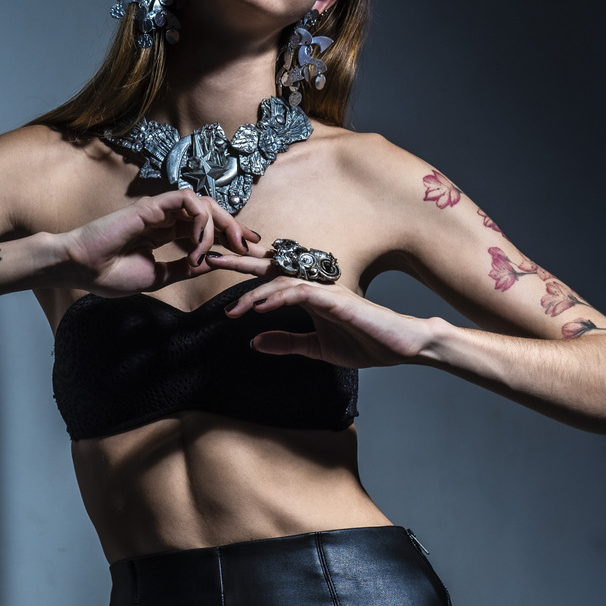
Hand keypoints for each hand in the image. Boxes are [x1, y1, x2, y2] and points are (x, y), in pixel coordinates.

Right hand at [56, 192, 264, 297]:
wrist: (82, 268)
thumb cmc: (109, 274)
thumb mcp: (158, 277)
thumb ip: (184, 269)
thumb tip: (210, 265)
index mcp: (165, 233)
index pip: (205, 228)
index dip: (229, 235)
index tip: (248, 249)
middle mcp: (165, 218)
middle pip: (210, 212)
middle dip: (235, 226)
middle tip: (250, 246)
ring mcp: (159, 210)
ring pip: (203, 203)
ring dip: (219, 226)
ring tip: (220, 251)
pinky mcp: (152, 205)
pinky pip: (188, 200)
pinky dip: (201, 220)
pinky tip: (198, 244)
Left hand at [217, 267, 436, 367]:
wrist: (400, 347)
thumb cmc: (365, 343)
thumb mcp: (316, 348)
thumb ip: (287, 342)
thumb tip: (254, 341)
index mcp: (308, 294)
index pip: (270, 277)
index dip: (243, 270)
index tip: (214, 267)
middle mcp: (314, 285)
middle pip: (270, 267)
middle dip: (237, 262)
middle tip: (206, 257)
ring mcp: (325, 291)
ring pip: (281, 281)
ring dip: (253, 293)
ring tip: (230, 309)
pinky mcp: (336, 300)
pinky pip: (301, 294)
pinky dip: (278, 298)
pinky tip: (260, 308)